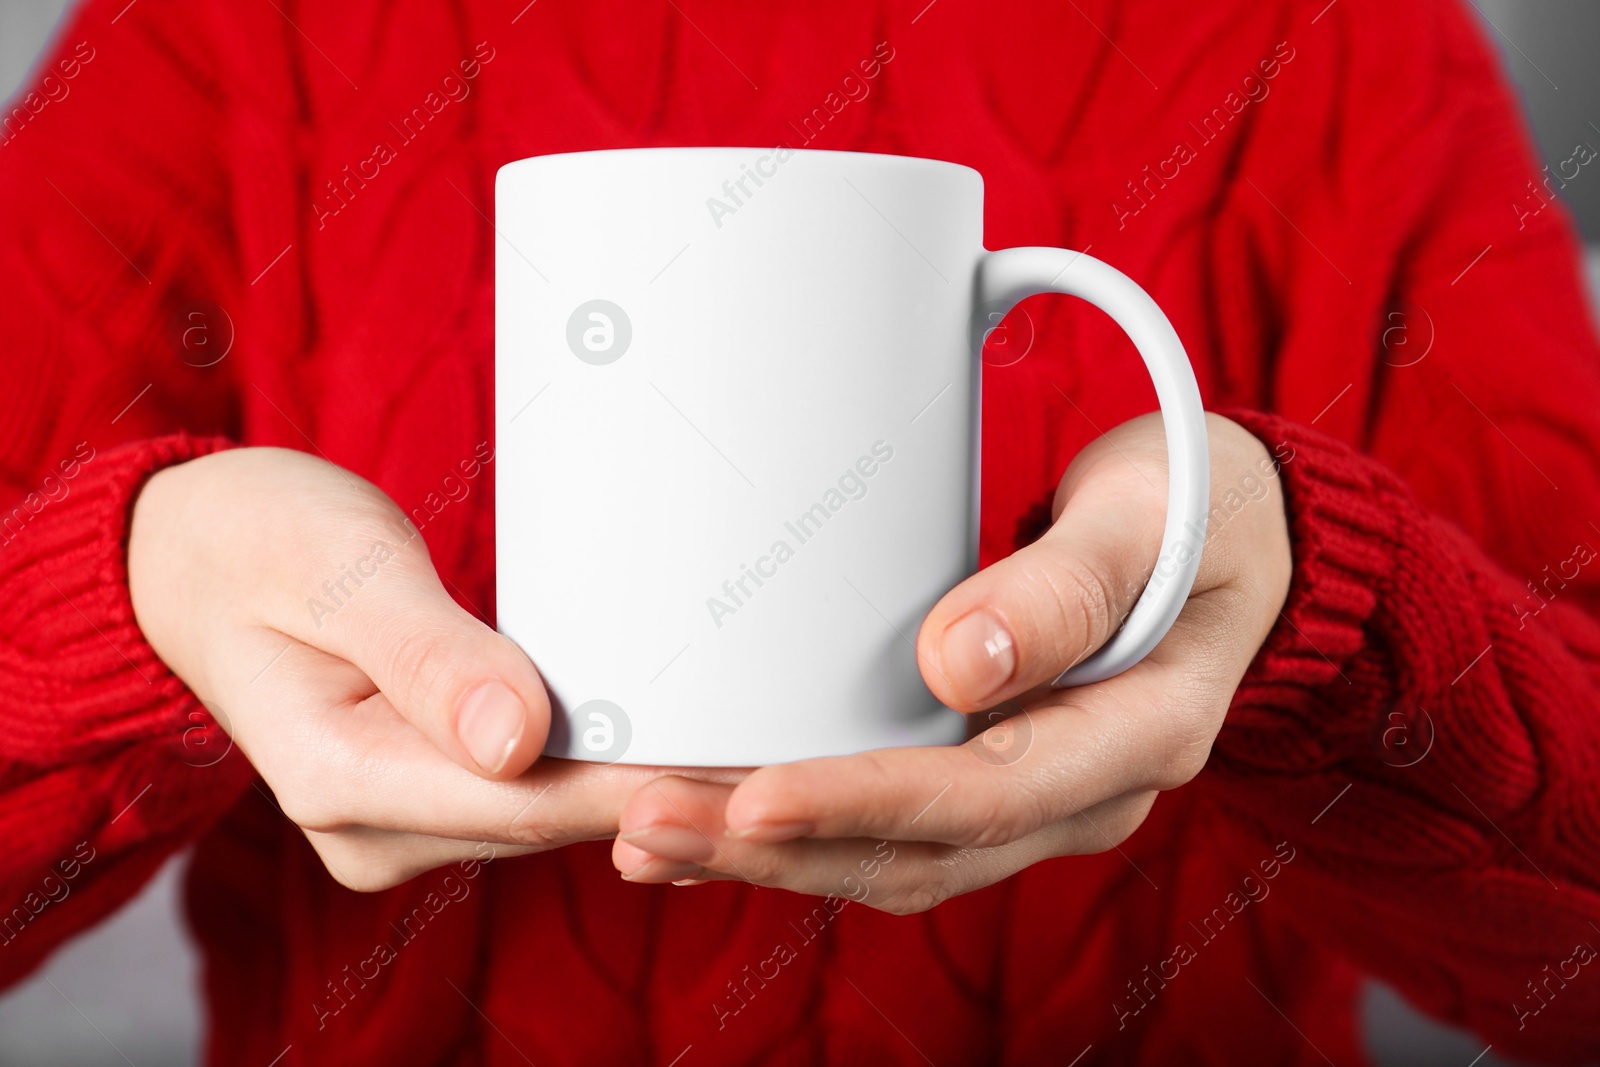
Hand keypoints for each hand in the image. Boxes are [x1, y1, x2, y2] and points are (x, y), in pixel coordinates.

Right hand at [130, 447, 736, 889]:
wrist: (204, 560)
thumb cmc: (265, 543)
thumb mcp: (340, 571)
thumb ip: (426, 657)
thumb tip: (516, 743)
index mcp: (335, 779)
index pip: (522, 800)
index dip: (637, 786)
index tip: (740, 766)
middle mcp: (371, 827)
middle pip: (550, 817)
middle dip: (663, 788)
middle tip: (786, 750)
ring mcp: (403, 821)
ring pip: (554, 810)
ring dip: (645, 780)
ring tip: (758, 741)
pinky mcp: (434, 795)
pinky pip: (538, 790)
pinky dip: (606, 764)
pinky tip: (683, 739)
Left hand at [610, 413, 1293, 909]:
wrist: (1235, 543)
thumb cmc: (1197, 508)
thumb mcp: (1157, 517)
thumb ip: (1068, 587)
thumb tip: (957, 666)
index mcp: (1138, 734)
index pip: (986, 798)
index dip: (863, 805)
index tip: (750, 800)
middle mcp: (1081, 793)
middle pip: (915, 853)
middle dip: (774, 848)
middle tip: (645, 825)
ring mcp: (1031, 794)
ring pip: (887, 857)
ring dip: (763, 854)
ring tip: (644, 834)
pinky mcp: (985, 772)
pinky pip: (884, 824)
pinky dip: (792, 828)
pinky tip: (708, 818)